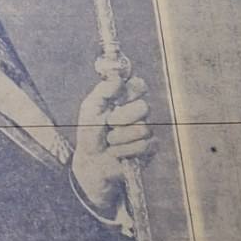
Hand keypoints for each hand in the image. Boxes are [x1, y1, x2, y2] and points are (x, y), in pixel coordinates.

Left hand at [71, 72, 154, 210]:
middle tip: (109, 124)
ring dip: (119, 137)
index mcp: (126, 98)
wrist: (91, 161)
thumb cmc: (90, 132)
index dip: (130, 92)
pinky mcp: (150, 148)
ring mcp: (147, 130)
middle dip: (121, 118)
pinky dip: (126, 150)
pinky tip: (117, 152)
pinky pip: (145, 146)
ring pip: (142, 129)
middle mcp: (139, 112)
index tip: (116, 99)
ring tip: (109, 141)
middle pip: (143, 107)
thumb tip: (118, 78)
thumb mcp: (90, 108)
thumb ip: (102, 91)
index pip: (139, 85)